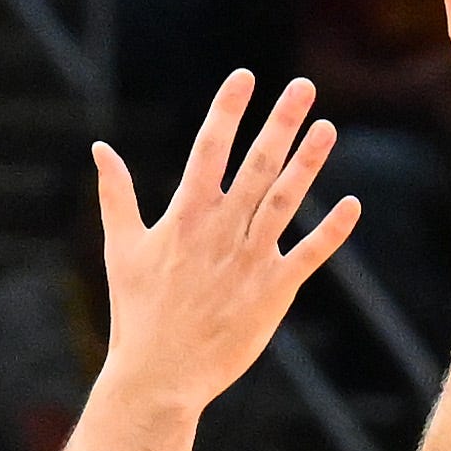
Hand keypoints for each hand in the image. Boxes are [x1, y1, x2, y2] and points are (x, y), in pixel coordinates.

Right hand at [88, 74, 359, 414]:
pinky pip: (309, 254)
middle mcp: (222, 229)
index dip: (229, 109)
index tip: (245, 76)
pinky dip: (332, 230)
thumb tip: (99, 148)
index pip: (209, 147)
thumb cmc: (137, 312)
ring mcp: (251, 259)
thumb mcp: (121, 246)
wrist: (161, 374)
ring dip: (309, 162)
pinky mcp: (274, 291)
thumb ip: (116, 193)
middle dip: (281, 121)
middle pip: (257, 163)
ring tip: (328, 127)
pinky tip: (352, 203)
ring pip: (286, 199)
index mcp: (186, 214)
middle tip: (303, 85)